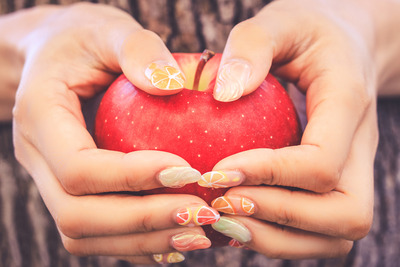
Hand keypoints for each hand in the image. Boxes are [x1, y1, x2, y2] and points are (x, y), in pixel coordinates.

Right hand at [11, 3, 216, 263]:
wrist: (54, 55)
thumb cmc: (83, 39)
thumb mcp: (108, 29)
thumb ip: (137, 48)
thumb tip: (173, 85)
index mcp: (40, 117)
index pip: (78, 167)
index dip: (133, 177)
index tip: (188, 171)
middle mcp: (37, 158)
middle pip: (78, 216)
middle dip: (143, 220)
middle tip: (201, 214)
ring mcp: (50, 181)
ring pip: (85, 235)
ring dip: (143, 240)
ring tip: (199, 232)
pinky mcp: (71, 192)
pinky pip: (97, 235)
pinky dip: (137, 243)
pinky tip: (178, 236)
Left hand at [205, 0, 384, 258]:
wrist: (343, 46)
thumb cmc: (308, 32)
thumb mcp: (281, 21)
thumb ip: (253, 45)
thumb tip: (223, 93)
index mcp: (348, 104)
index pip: (322, 163)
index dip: (270, 175)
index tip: (218, 171)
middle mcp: (359, 149)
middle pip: (345, 215)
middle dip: (278, 217)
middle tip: (220, 202)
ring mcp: (351, 172)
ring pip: (334, 235)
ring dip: (276, 237)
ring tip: (224, 217)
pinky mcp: (333, 185)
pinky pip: (316, 232)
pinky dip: (276, 236)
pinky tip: (236, 217)